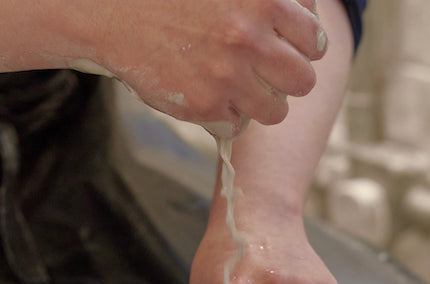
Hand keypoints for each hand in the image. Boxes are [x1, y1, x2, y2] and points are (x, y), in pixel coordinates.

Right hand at [96, 0, 328, 135]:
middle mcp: (251, 40)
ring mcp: (228, 76)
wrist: (114, 12)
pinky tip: (205, 92)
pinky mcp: (205, 106)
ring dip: (260, 103)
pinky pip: (236, 126)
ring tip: (237, 86)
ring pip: (275, 111)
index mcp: (266, 1)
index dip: (303, 47)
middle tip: (265, 72)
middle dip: (286, 79)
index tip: (288, 47)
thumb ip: (271, 0)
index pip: (315, 41)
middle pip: (303, 81)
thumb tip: (308, 16)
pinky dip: (224, 116)